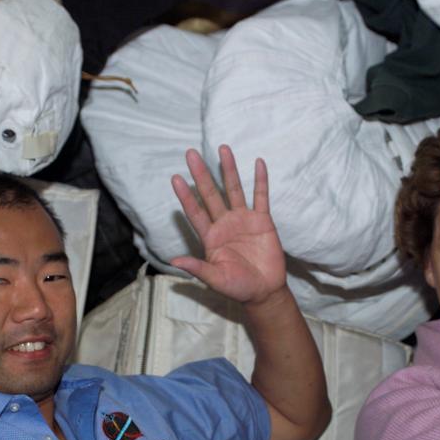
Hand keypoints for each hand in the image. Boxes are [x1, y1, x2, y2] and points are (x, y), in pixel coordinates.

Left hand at [170, 145, 287, 305]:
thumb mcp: (215, 280)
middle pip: (211, 194)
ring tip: (223, 148)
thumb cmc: (237, 287)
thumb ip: (198, 268)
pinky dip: (260, 181)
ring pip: (234, 190)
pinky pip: (261, 197)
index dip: (186, 196)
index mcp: (210, 237)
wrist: (264, 291)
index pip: (195, 212)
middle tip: (191, 154)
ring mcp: (243, 220)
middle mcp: (224, 224)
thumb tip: (174, 261)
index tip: (175, 178)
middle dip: (201, 174)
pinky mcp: (262, 221)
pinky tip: (258, 163)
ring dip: (229, 170)